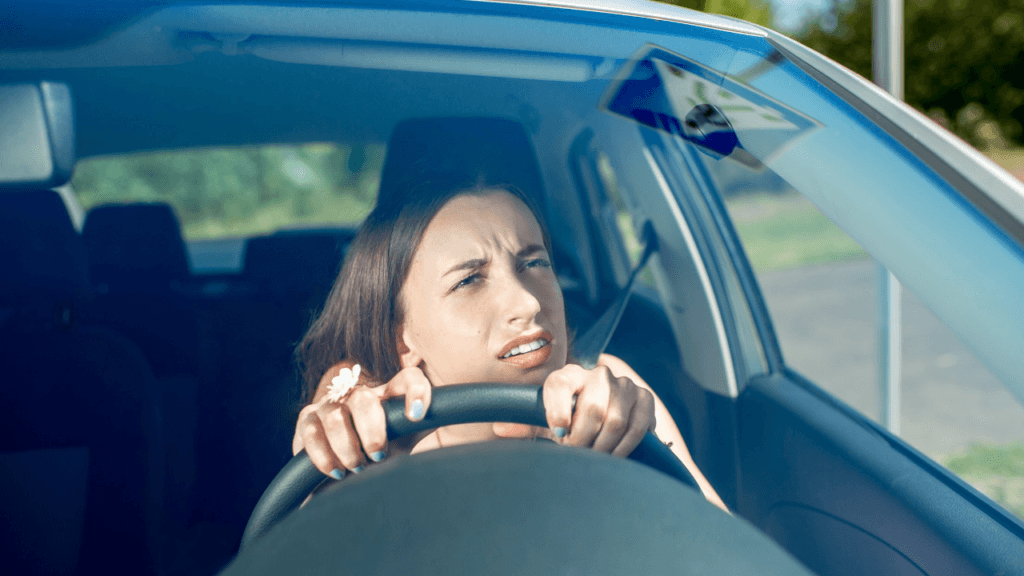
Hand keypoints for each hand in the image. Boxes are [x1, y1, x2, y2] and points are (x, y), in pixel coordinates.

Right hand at [293, 361, 431, 478]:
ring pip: (335, 416)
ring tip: (356, 467)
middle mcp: (359, 395)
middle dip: (372, 431)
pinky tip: (336, 471)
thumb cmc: (378, 461)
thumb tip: (441, 426)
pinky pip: (311, 433)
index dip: (415, 391)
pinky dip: (324, 456)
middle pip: (364, 398)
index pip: (408, 379)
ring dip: (347, 447)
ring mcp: (330, 405)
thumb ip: (418, 431)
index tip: (416, 416)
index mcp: (389, 397)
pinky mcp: (307, 421)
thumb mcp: (403, 446)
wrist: (342, 483)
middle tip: (378, 455)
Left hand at [493, 364, 655, 456]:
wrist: (607, 411)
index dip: (558, 409)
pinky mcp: (645, 398)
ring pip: (615, 420)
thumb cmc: (569, 419)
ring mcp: (624, 385)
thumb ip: (526, 425)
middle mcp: (598, 375)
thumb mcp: (547, 422)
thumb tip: (498, 428)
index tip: (559, 434)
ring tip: (593, 459)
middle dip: (582, 438)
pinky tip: (613, 457)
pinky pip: (636, 427)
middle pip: (591, 407)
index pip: (560, 384)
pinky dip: (624, 447)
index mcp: (568, 376)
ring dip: (603, 447)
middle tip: (576, 454)